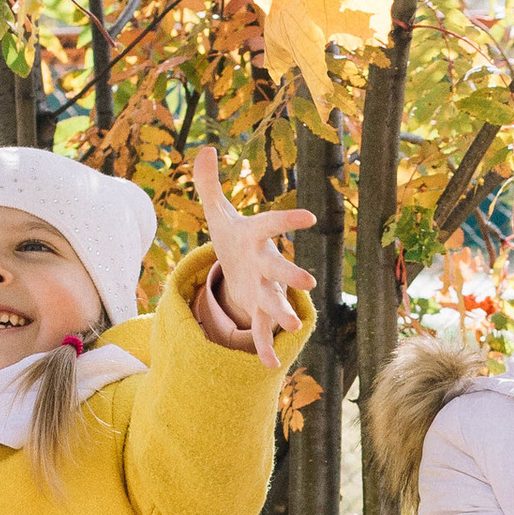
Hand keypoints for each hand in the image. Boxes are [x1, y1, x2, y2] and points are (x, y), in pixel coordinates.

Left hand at [192, 148, 312, 367]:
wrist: (241, 268)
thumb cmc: (233, 237)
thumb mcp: (217, 212)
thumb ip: (210, 183)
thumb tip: (204, 149)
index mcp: (255, 237)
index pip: (271, 225)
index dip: (288, 221)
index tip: (309, 218)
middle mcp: (265, 264)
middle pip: (278, 269)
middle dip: (292, 275)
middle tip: (309, 282)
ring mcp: (264, 289)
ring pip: (274, 302)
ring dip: (282, 314)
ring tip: (292, 326)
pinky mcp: (258, 310)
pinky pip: (262, 330)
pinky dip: (264, 347)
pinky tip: (266, 365)